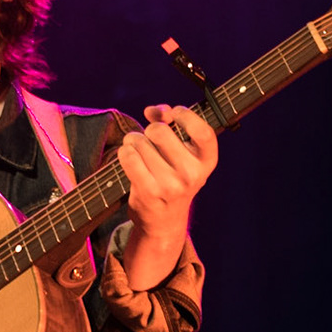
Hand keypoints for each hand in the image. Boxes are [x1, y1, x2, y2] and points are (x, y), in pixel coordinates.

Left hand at [117, 104, 217, 253]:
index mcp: (207, 161)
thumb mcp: (183, 152)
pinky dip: (124, 152)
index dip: (185, 116)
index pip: (203, 131)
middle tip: (150, 140)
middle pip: (160, 131)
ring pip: (140, 142)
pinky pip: (128, 156)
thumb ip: (171, 123)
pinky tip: (129, 158)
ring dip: (134, 141)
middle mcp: (193, 174)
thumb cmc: (173, 176)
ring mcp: (171, 185)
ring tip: (139, 153)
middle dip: (149, 130)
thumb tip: (153, 111)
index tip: (173, 114)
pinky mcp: (149, 192)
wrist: (165, 220)